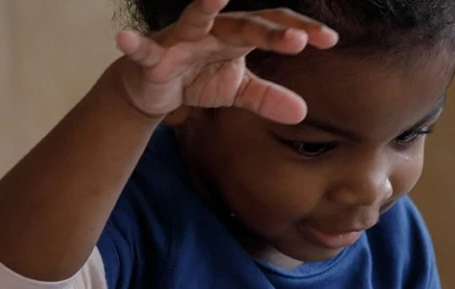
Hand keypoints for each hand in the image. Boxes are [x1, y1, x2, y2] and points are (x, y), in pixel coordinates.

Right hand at [113, 0, 337, 123]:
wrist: (155, 87)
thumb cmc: (198, 77)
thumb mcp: (238, 90)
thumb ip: (267, 98)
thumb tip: (302, 113)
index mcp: (237, 37)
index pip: (273, 27)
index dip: (299, 32)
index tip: (330, 41)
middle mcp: (212, 30)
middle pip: (245, 26)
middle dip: (271, 33)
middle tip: (300, 40)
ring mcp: (181, 39)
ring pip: (196, 21)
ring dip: (205, 8)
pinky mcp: (153, 55)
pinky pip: (143, 48)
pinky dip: (134, 43)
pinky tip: (124, 39)